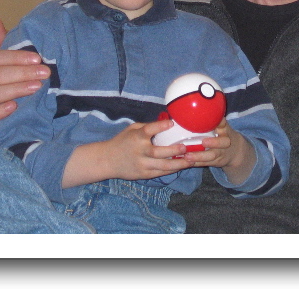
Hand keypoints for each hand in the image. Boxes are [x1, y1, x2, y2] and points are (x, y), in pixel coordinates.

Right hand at [0, 18, 49, 137]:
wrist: (10, 132)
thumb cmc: (11, 97)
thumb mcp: (11, 72)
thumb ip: (4, 49)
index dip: (17, 57)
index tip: (39, 58)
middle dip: (22, 72)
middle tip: (45, 72)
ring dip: (17, 89)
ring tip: (37, 87)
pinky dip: (0, 112)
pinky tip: (15, 107)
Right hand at [62, 119, 191, 187]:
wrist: (107, 160)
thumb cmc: (122, 141)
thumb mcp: (131, 129)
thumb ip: (147, 127)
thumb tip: (166, 123)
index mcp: (136, 137)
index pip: (149, 130)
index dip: (161, 126)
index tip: (172, 123)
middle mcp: (140, 151)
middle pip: (159, 152)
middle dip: (174, 150)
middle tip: (186, 147)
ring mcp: (142, 164)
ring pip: (163, 166)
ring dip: (178, 163)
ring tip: (191, 160)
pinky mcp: (143, 174)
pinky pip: (160, 173)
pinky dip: (171, 170)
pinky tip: (181, 166)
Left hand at [184, 120, 255, 185]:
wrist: (235, 152)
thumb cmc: (223, 135)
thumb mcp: (222, 126)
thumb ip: (213, 119)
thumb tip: (196, 105)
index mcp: (225, 130)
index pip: (224, 124)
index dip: (220, 123)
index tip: (214, 121)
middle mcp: (225, 142)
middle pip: (222, 143)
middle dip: (214, 142)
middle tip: (203, 141)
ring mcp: (221, 154)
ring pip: (211, 156)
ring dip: (199, 156)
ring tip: (187, 156)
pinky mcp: (215, 163)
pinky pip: (205, 164)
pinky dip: (195, 163)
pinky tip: (186, 162)